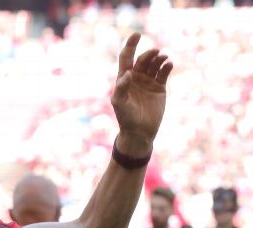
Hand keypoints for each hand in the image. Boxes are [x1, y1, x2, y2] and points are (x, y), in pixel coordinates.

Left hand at [111, 33, 172, 150]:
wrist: (139, 132)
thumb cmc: (125, 118)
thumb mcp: (119, 103)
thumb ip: (121, 88)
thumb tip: (127, 74)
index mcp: (124, 79)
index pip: (126, 58)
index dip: (130, 45)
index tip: (137, 35)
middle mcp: (136, 78)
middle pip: (142, 60)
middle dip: (148, 54)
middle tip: (155, 52)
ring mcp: (148, 82)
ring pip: (154, 64)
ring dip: (158, 59)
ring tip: (163, 58)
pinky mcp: (160, 88)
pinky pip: (164, 73)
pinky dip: (167, 67)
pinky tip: (169, 64)